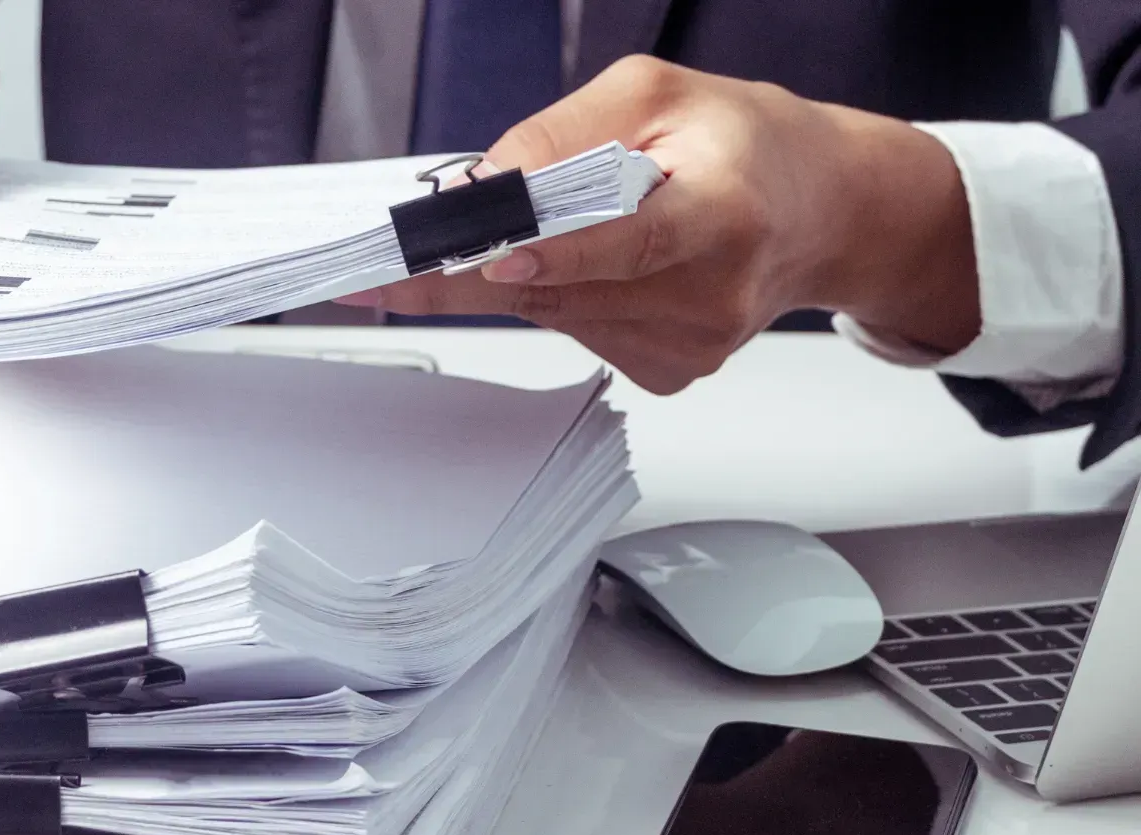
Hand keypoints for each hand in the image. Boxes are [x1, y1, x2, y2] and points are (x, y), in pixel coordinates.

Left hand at [343, 57, 979, 393]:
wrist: (820, 207)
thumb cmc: (741, 143)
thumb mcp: (652, 93)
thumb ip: (559, 136)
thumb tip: (475, 186)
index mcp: (725, 211)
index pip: (629, 241)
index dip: (556, 253)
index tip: (486, 255)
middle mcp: (715, 291)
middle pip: (561, 289)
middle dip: (471, 269)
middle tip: (385, 271)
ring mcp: (694, 343)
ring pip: (555, 312)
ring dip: (527, 273)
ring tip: (551, 229)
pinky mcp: (673, 370)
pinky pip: (579, 333)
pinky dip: (567, 296)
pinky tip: (604, 266)